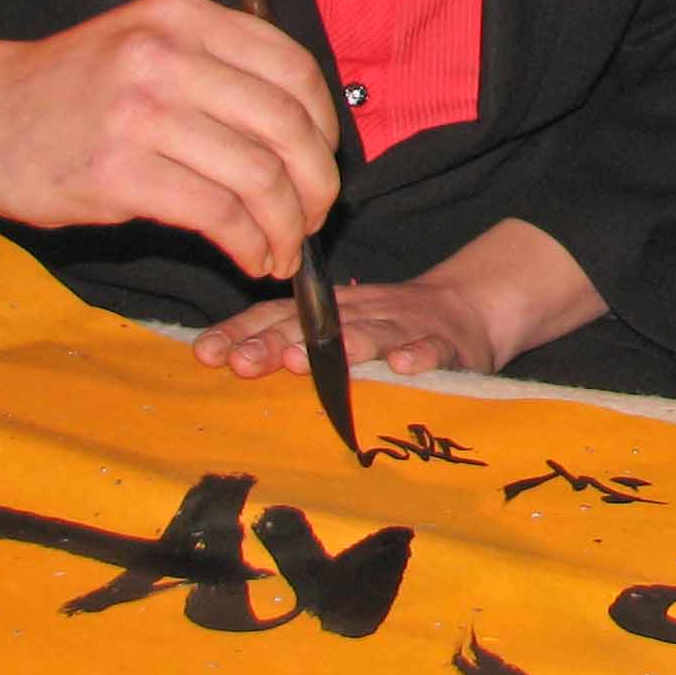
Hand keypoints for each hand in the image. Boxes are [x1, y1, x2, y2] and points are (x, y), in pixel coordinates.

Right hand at [0, 0, 341, 282]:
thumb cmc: (68, 90)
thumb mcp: (145, 45)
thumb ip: (216, 69)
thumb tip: (304, 135)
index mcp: (183, 17)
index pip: (294, 68)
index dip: (325, 125)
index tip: (322, 161)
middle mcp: (166, 54)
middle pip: (288, 126)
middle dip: (318, 185)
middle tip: (316, 218)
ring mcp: (141, 111)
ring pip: (260, 175)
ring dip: (288, 225)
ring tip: (284, 249)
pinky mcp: (117, 172)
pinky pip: (218, 213)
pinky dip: (249, 243)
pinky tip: (249, 256)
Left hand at [194, 276, 499, 378]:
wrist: (470, 308)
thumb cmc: (390, 328)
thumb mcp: (338, 329)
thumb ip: (288, 341)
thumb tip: (217, 357)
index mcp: (330, 312)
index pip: (277, 316)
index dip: (242, 333)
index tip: (206, 353)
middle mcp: (361, 315)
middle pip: (315, 326)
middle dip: (276, 344)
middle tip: (244, 364)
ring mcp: (404, 327)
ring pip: (370, 334)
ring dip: (339, 348)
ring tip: (306, 362)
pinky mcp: (448, 345)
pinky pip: (433, 349)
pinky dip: (419, 355)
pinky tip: (404, 366)